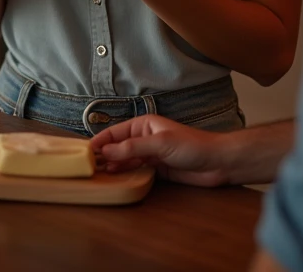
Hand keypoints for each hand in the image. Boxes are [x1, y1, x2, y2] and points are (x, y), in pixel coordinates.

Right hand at [91, 115, 235, 186]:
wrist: (216, 163)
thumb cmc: (191, 146)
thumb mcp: (160, 144)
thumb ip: (132, 148)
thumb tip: (106, 152)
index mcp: (144, 124)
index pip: (116, 132)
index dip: (100, 140)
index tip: (85, 151)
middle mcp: (145, 138)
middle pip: (119, 145)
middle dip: (104, 154)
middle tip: (87, 165)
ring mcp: (150, 154)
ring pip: (126, 159)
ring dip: (113, 165)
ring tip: (98, 174)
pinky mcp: (157, 169)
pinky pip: (136, 170)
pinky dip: (125, 173)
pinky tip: (115, 178)